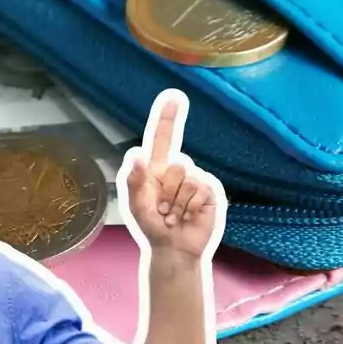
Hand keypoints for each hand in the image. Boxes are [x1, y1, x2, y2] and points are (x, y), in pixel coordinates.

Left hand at [124, 91, 225, 259]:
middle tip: (161, 209)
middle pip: (175, 164)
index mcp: (156, 169)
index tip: (174, 95)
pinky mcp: (208, 192)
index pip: (162, 138)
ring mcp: (194, 180)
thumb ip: (134, 181)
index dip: (167, 117)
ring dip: (176, 202)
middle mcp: (177, 170)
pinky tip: (186, 217)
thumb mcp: (136, 205)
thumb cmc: (151, 226)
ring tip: (172, 215)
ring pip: (187, 178)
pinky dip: (189, 207)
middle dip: (165, 191)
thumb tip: (137, 155)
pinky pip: (199, 190)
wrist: (173, 247)